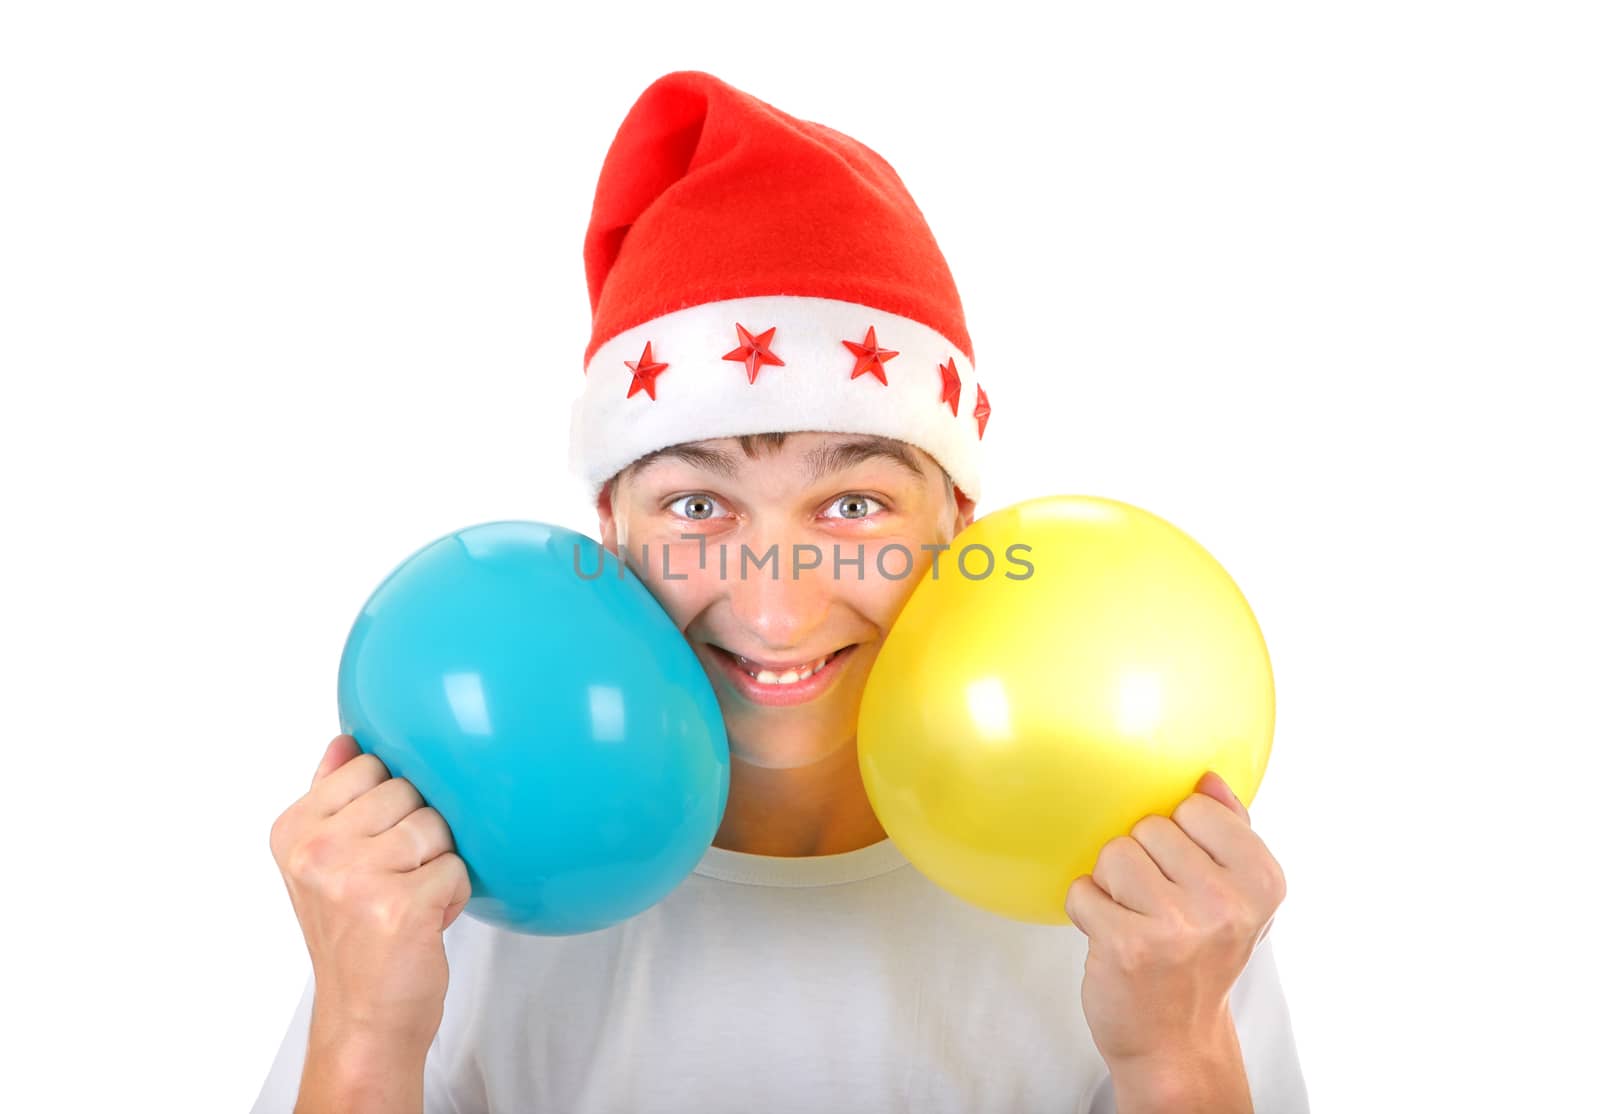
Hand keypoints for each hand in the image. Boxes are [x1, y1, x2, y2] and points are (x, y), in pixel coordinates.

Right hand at [269, 734, 470, 1053]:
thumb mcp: (324, 862)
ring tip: (410, 899)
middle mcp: (315, 850)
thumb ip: (333, 796)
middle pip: (408, 791)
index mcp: (294, 830)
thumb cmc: (354, 938)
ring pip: (437, 827)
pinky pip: (457, 868)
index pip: (370, 765)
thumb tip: (346, 738)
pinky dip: (454, 895)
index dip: (389, 806)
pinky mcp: (399, 906)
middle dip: (417, 834)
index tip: (372, 850)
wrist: (363, 1019)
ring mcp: (354, 877)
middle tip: (394, 880)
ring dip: (438, 864)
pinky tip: (426, 922)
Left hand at [1064, 771, 1285, 1084]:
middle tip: (1159, 906)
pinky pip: (1081, 889)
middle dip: (1142, 861)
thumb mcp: (1236, 894)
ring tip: (1134, 918)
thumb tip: (1207, 776)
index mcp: (1262, 880)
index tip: (1188, 879)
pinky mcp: (1127, 945)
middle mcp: (1226, 903)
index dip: (1179, 838)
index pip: (1194, 807)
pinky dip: (1086, 909)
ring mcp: (1177, 925)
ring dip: (1111, 884)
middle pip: (1148, 827)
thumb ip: (1228, 829)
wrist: (1176, 1041)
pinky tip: (1110, 936)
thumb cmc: (1201, 958)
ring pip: (1112, 853)